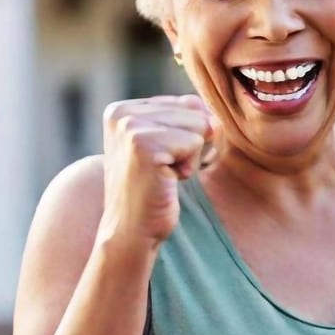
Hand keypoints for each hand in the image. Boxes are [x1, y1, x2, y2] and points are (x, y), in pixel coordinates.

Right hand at [99, 95, 215, 246]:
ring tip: (163, 176)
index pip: (186, 103)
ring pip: (198, 126)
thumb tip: (213, 118)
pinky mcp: (143, 144)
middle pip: (195, 111)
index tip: (161, 161)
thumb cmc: (153, 191)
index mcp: (121, 109)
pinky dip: (188, 168)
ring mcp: (130, 127)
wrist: (131, 231)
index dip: (187, 137)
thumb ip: (186, 118)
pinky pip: (195, 143)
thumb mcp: (166, 145)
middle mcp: (122, 113)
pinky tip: (165, 181)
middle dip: (191, 147)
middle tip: (162, 172)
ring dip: (190, 158)